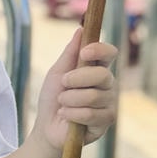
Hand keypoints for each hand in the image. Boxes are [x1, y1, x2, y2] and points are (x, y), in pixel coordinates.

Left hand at [34, 28, 118, 148]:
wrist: (47, 127)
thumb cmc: (52, 98)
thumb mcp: (57, 73)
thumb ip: (69, 54)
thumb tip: (81, 30)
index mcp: (97, 69)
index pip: (109, 53)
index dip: (100, 50)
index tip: (84, 52)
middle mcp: (107, 85)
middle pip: (102, 74)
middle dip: (76, 79)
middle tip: (63, 85)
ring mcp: (109, 103)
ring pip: (93, 96)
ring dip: (69, 100)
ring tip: (63, 104)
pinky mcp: (106, 121)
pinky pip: (90, 114)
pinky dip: (71, 114)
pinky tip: (66, 116)